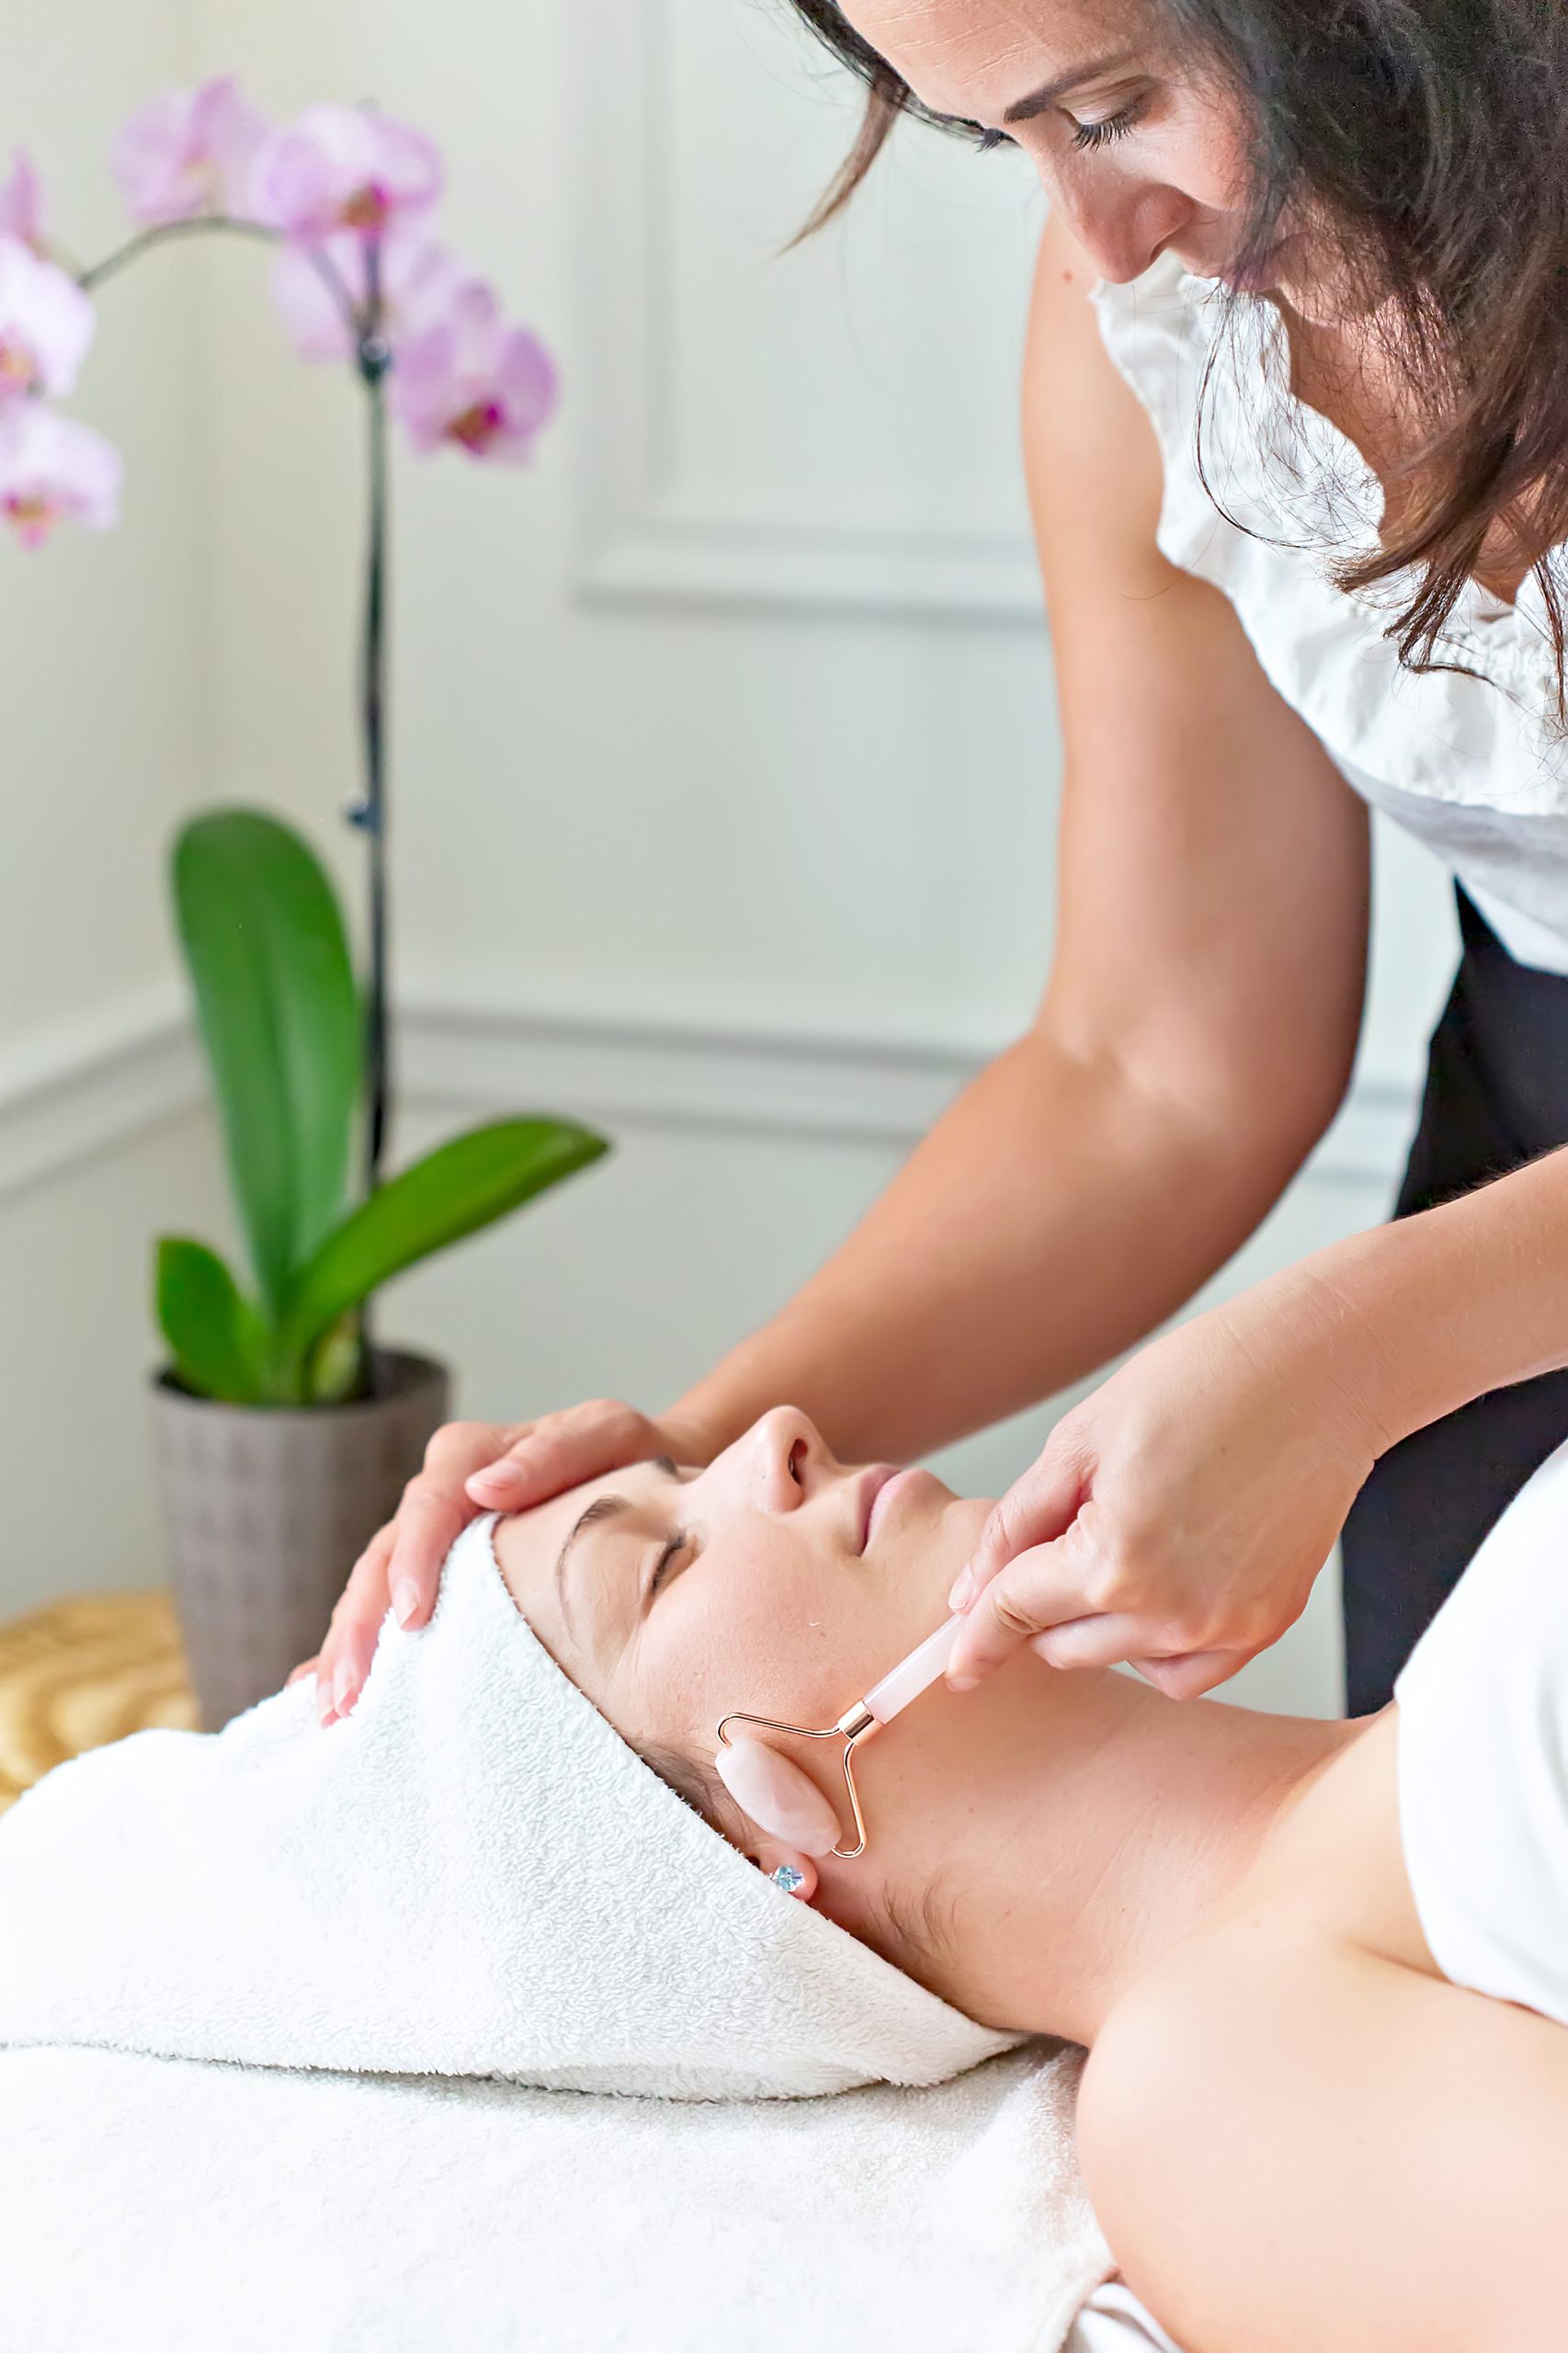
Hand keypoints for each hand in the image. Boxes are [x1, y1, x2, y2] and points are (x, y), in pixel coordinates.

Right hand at [296, 1399, 718, 1723]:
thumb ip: (555, 1452)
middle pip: (381, 1557)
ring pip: (370, 1592)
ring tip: (330, 1711)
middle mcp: (439, 1498)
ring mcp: (432, 1543)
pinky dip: (353, 1653)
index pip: (428, 1503)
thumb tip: (487, 1486)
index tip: (414, 1616)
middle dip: (359, 1625)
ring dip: (346, 1649)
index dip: (414, 1558)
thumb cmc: (633, 1456)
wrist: (653, 1475)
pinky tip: (319, 1698)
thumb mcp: (610, 1435)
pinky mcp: (438, 1580)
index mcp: (471, 1455)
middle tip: (349, 1692)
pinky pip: (385, 1616)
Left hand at [943, 1275, 1381, 1699]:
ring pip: (1121, 1660)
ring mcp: (1227, 1625)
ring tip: (1118, 1541)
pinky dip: (1154, 1645)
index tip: (953, 1664)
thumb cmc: (1200, 1382)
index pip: (1016, 1612)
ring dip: (1096, 1625)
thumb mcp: (1080, 1439)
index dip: (974, 1635)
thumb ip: (1018, 1524)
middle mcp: (1172, 1611)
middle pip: (1063, 1647)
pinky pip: (1185, 1670)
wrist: (1318, 1373)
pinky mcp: (1268, 1623)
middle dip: (1037, 1611)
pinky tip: (1156, 1585)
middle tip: (1049, 1546)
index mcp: (1114, 1560)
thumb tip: (969, 1595)